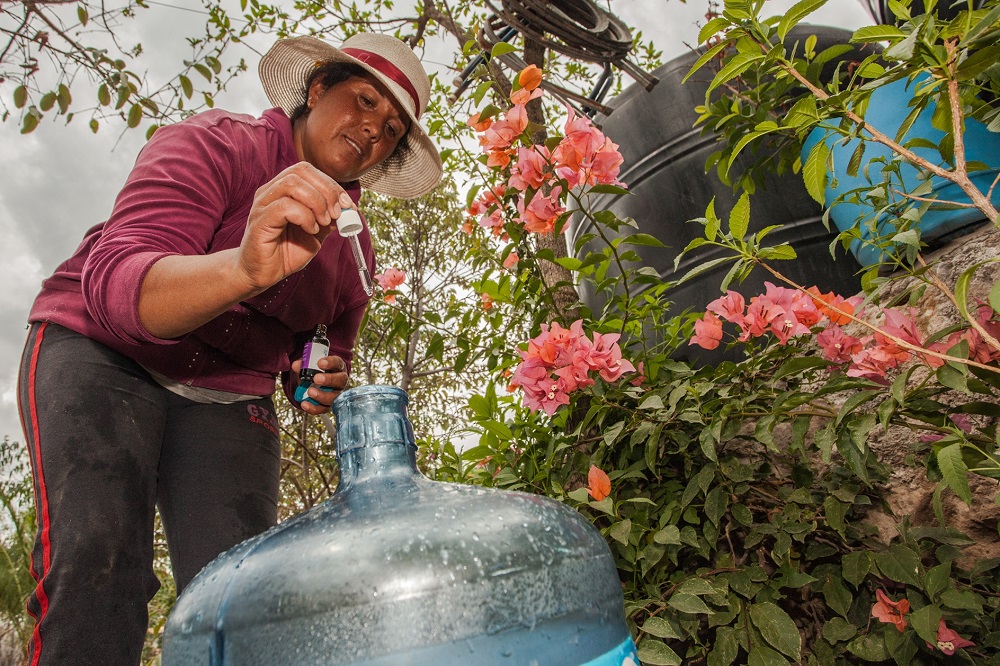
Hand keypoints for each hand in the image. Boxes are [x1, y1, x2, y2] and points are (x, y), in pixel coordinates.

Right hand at [238, 162, 355, 291]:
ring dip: (316, 202)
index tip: (346, 204)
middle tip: (336, 213)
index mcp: (282, 190)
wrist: (262, 274)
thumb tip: (346, 207)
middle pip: (300, 171)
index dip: (331, 184)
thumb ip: (329, 218)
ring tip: (323, 222)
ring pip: (292, 184)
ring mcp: (262, 204)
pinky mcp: (259, 221)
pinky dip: (304, 217)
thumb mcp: (316, 233)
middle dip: (326, 190)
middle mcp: (270, 192)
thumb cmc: (285, 252)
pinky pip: (284, 207)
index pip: (307, 171)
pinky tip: (310, 230)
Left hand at [291, 354, 349, 413]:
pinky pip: (323, 409)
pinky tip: (305, 404)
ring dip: (322, 395)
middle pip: (340, 380)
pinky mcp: (329, 405)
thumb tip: (296, 365)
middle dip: (329, 380)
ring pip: (334, 397)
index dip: (330, 363)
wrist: (316, 384)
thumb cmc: (317, 372)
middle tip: (316, 379)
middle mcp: (340, 381)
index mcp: (337, 367)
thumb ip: (304, 364)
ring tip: (310, 392)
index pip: (338, 363)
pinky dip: (314, 408)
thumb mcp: (311, 365)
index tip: (320, 363)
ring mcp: (336, 394)